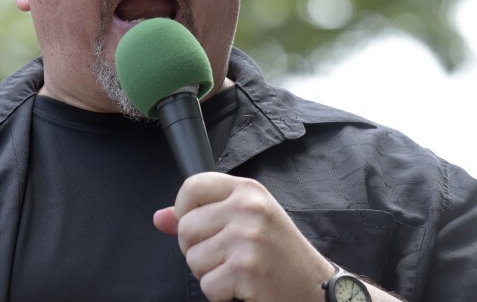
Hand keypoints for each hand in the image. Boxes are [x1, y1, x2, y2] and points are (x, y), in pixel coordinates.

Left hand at [153, 172, 333, 301]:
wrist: (316, 288)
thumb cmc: (278, 254)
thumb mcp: (246, 222)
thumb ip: (202, 215)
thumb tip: (160, 218)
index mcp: (247, 190)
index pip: (192, 186)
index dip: (184, 210)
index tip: (199, 227)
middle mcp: (248, 208)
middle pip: (186, 227)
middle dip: (197, 250)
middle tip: (226, 257)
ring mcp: (248, 238)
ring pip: (193, 258)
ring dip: (210, 274)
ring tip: (238, 271)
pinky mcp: (246, 269)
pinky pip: (208, 285)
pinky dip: (221, 294)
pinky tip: (244, 287)